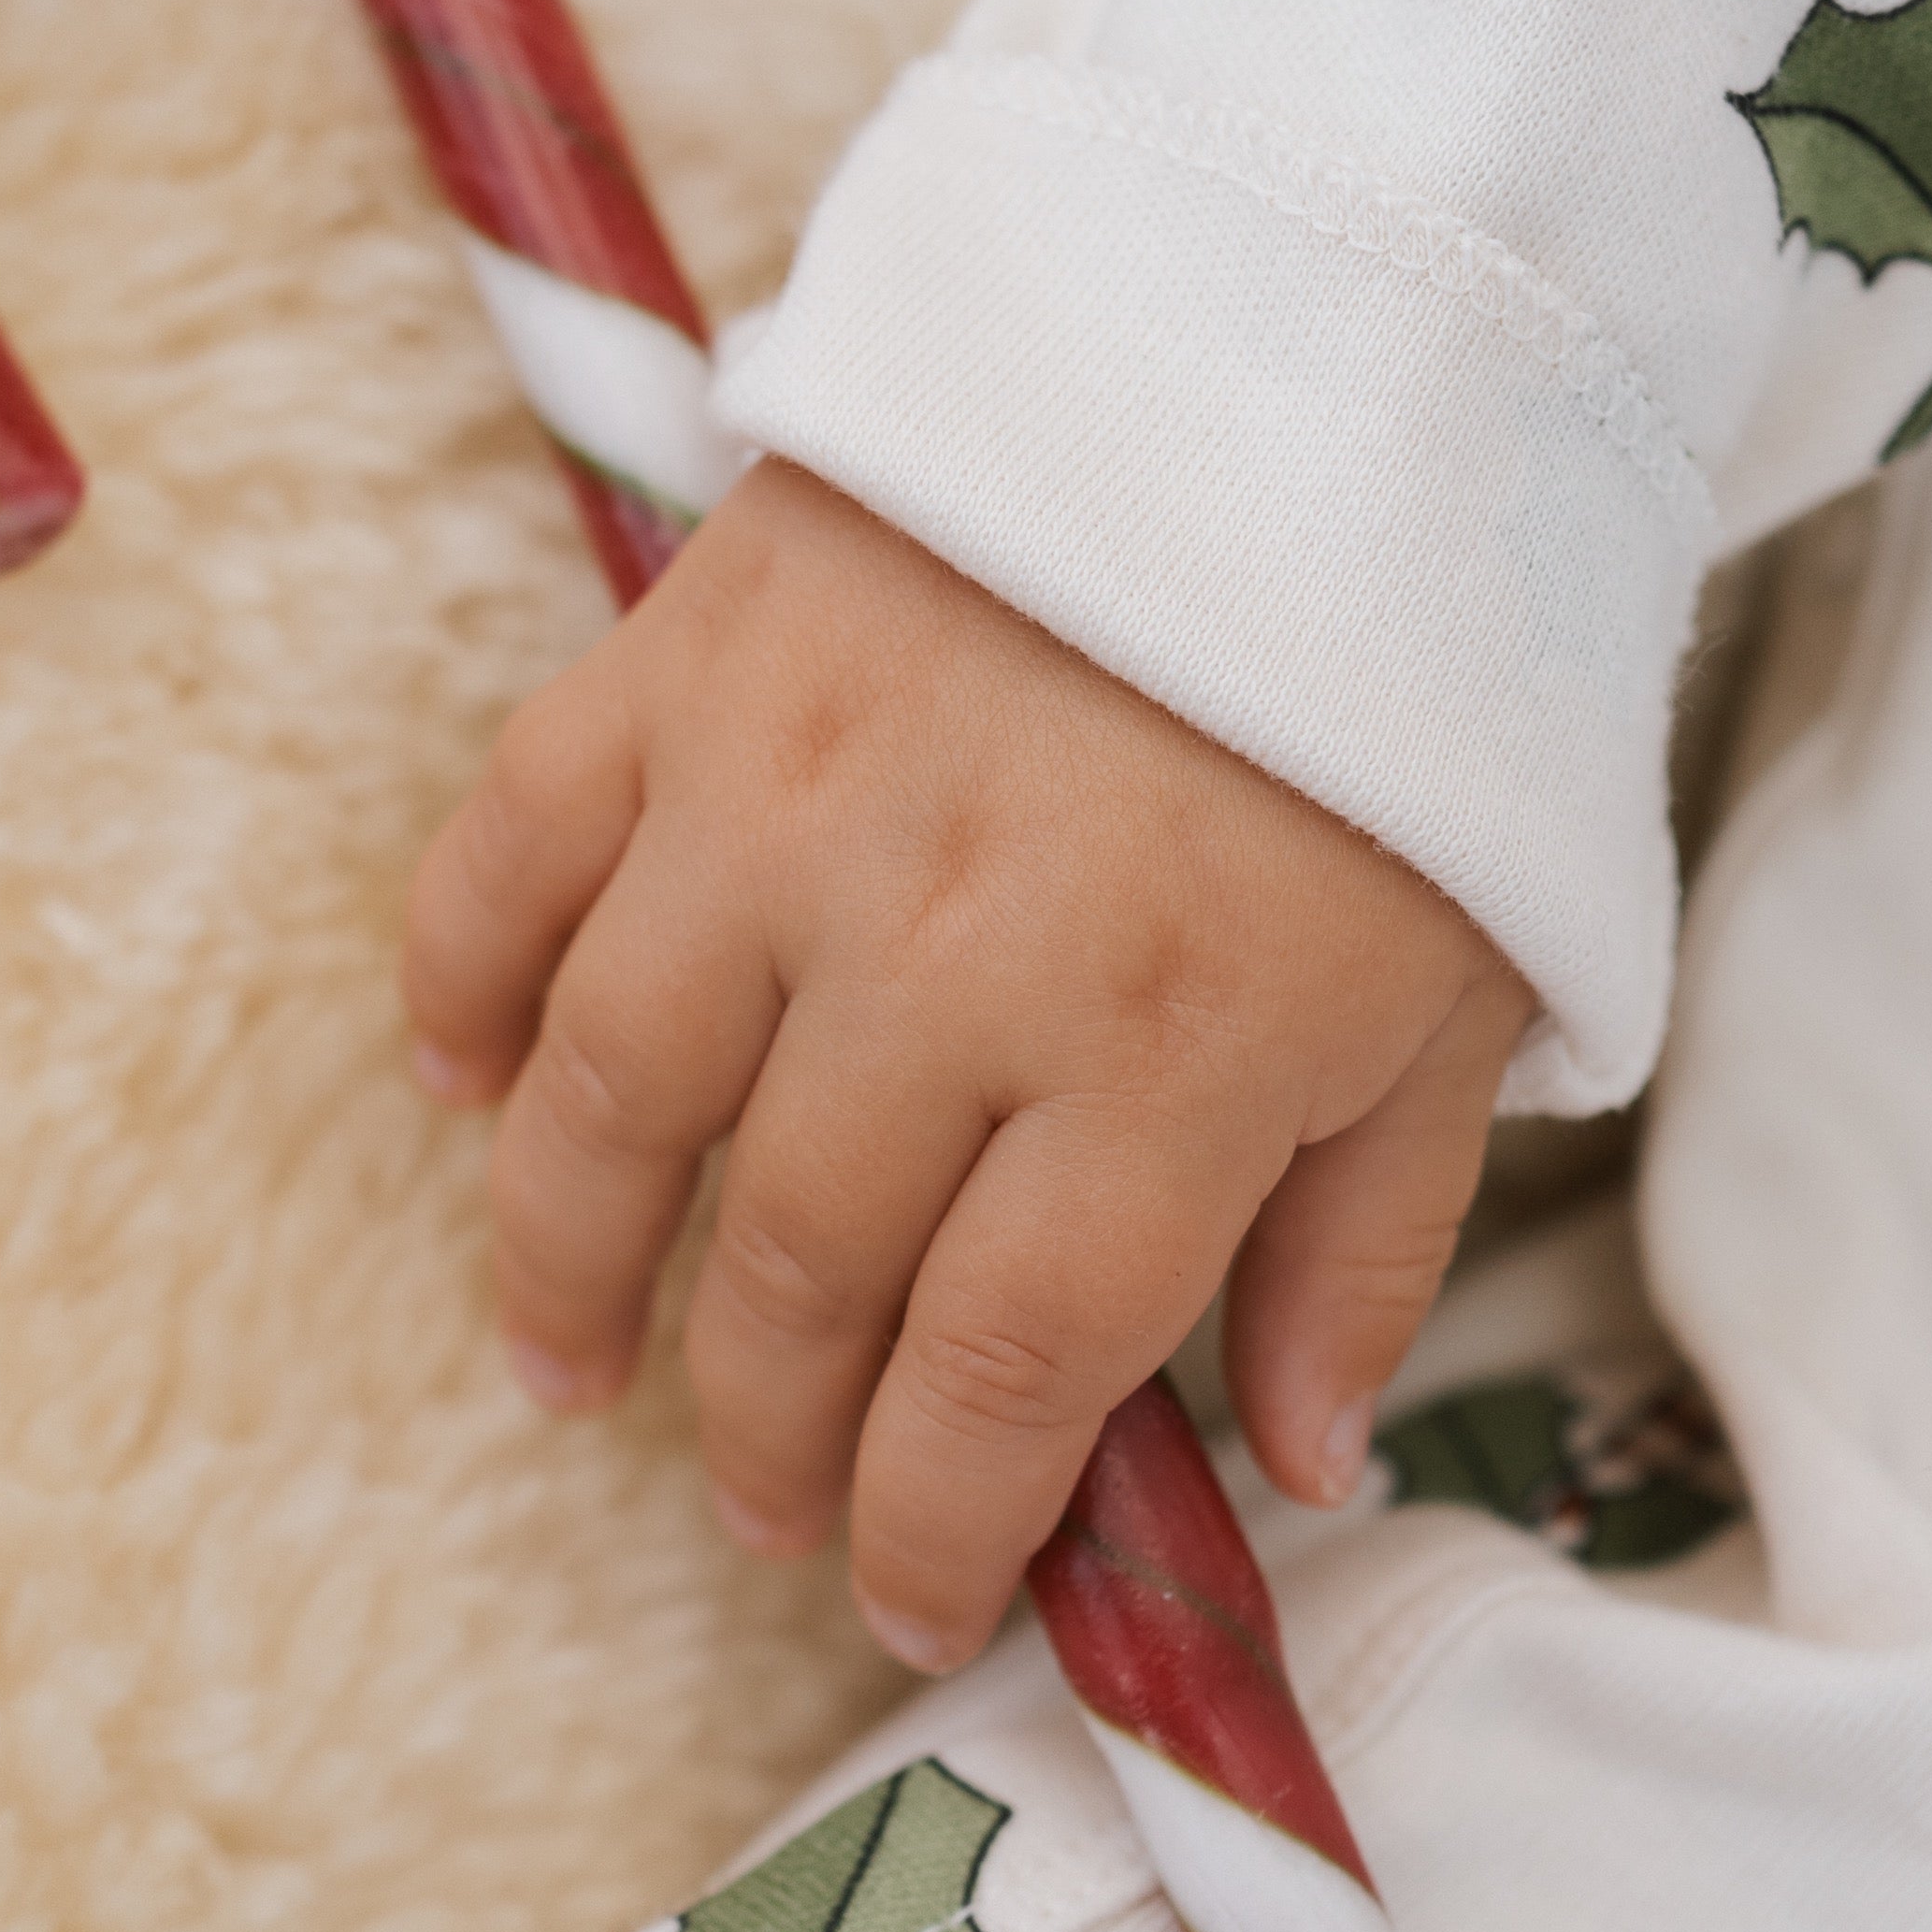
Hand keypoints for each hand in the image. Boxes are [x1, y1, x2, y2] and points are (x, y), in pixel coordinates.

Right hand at [403, 461, 1530, 1670]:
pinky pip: (515, 859)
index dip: (932, 1532)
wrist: (1322, 329)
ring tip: (571, 1368)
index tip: (905, 1602)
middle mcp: (950, 952)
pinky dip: (461, 988)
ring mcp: (786, 801)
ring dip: (570, 1268)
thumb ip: (1366, 1239)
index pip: (999, 1379)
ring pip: (616, 1105)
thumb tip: (1286, 1469)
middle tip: (762, 1500)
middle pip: (797, 1272)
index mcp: (1168, 1054)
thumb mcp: (1471, 985)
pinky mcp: (685, 658)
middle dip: (765, 1434)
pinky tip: (460, 1092)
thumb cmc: (1421, 685)